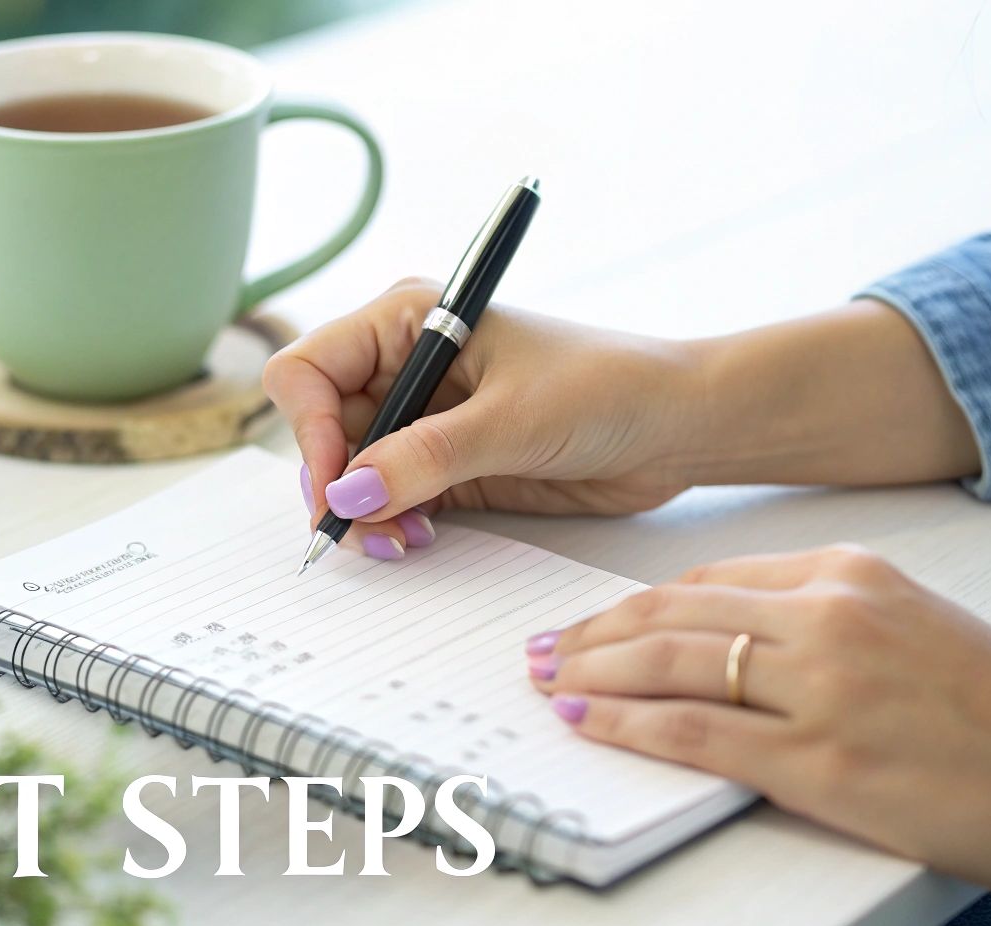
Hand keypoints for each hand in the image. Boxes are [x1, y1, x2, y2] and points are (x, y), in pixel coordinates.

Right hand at [266, 283, 981, 560]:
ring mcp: (427, 419)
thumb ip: (425, 458)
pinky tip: (417, 538)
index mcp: (410, 320)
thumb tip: (347, 493)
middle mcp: (408, 365)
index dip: (309, 429)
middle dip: (336, 484)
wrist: (681, 428)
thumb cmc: (610, 389)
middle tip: (366, 530)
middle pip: (323, 429)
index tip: (339, 483)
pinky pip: (391, 499)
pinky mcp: (449, 466)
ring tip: (400, 540)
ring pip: (352, 472)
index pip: (311, 369)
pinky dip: (390, 525)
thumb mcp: (512, 422)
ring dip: (362, 513)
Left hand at [529, 544, 990, 910]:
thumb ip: (832, 626)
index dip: (640, 604)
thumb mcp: (922, 631)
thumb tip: (743, 645)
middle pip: (676, 611)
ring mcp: (822, 687)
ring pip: (671, 662)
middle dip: (596, 631)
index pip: (712, 578)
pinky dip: (630, 727)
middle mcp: (829, 615)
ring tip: (549, 682)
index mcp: (854, 573)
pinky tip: (591, 725)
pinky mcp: (822, 761)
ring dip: (594, 671)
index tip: (598, 622)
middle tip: (544, 648)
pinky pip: (696, 733)